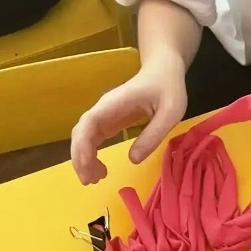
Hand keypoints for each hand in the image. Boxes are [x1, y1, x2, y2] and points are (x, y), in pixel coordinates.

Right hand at [70, 60, 188, 183]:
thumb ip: (153, 134)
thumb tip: (133, 159)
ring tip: (96, 180)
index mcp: (115, 103)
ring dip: (84, 160)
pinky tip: (100, 170)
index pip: (89, 123)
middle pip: (80, 133)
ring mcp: (104, 115)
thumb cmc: (167, 87)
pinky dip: (91, 156)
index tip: (87, 165)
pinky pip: (92, 140)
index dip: (83, 145)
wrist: (163, 70)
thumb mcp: (170, 111)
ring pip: (83, 138)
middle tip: (90, 181)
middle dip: (80, 158)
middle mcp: (103, 109)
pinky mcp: (109, 122)